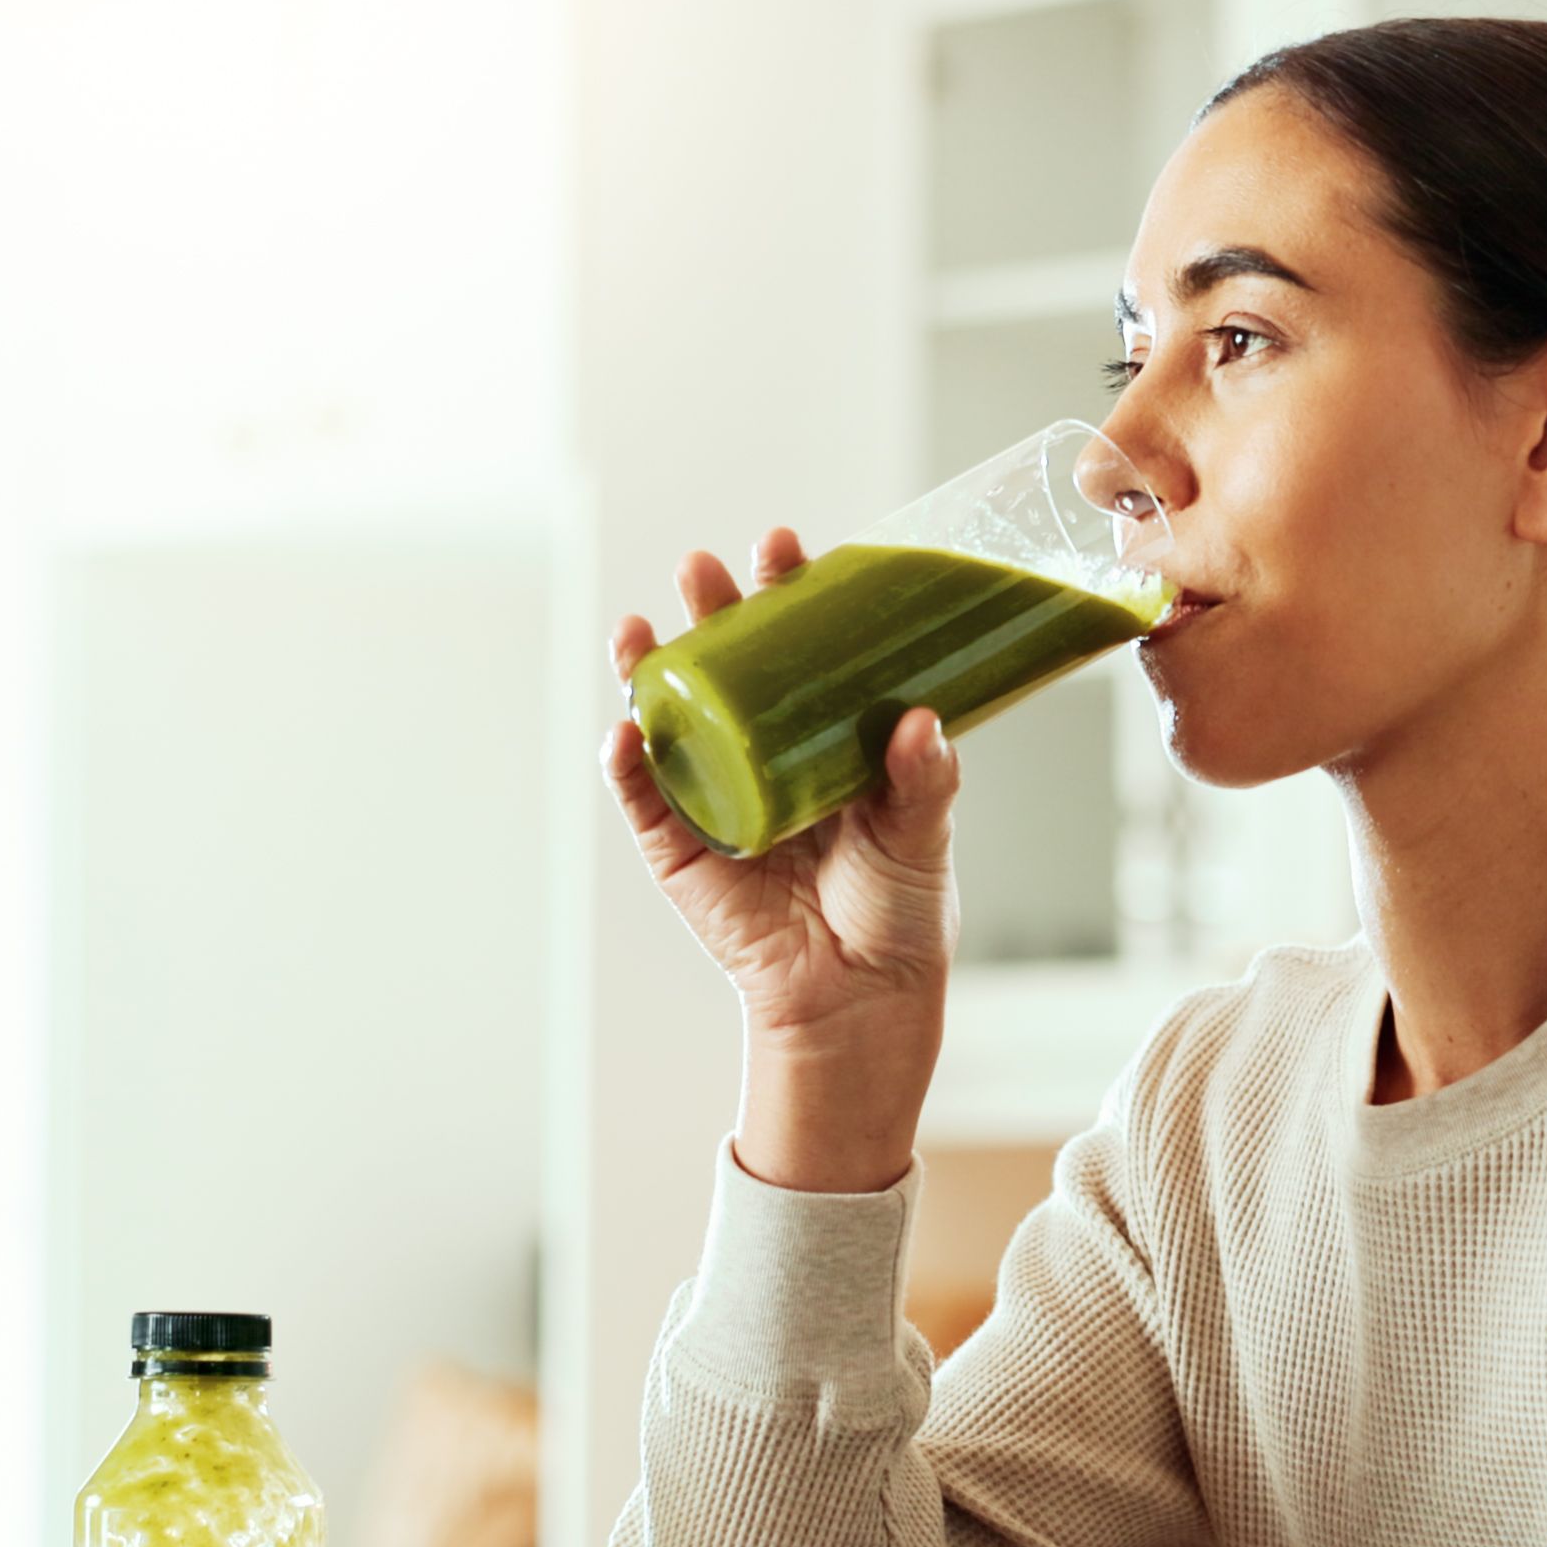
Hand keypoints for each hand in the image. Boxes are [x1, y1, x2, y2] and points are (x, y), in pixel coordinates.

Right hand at [602, 532, 958, 1190]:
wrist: (863, 996)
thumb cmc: (899, 908)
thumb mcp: (922, 833)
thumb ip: (922, 778)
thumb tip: (916, 720)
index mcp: (820, 734)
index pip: (798, 647)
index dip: (786, 594)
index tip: (787, 549)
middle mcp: (761, 752)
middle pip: (723, 665)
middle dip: (708, 611)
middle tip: (705, 570)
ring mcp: (713, 796)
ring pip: (669, 718)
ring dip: (645, 669)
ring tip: (638, 629)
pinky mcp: (678, 851)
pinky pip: (642, 800)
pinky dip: (626, 765)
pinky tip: (624, 732)